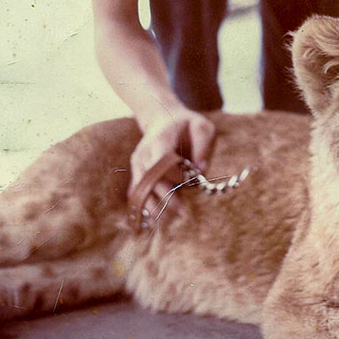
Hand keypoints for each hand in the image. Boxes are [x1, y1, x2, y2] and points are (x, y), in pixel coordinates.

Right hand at [128, 106, 215, 225]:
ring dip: (153, 207)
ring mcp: (138, 164)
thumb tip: (200, 169)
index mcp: (160, 140)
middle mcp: (144, 154)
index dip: (174, 174)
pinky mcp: (137, 173)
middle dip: (165, 197)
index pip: (162, 161)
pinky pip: (136, 193)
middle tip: (182, 212)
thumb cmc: (187, 125)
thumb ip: (203, 144)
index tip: (189, 180)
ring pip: (140, 190)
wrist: (163, 118)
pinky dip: (143, 207)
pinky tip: (154, 220)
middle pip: (150, 180)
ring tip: (168, 220)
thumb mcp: (202, 126)